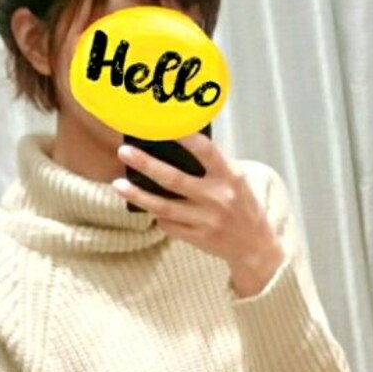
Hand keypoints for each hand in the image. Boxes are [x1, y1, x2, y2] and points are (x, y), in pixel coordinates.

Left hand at [111, 133, 285, 295]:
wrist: (254, 246)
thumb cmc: (243, 206)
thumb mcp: (236, 180)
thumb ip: (212, 166)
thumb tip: (177, 146)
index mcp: (230, 177)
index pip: (205, 151)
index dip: (183, 136)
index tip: (161, 124)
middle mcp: (217, 198)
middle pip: (174, 180)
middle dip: (146, 165)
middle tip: (124, 152)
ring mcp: (206, 221)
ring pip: (164, 207)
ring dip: (138, 195)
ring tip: (118, 184)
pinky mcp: (198, 239)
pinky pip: (169, 225)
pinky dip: (156, 216)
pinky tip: (146, 206)